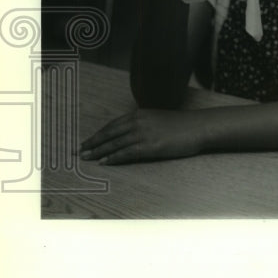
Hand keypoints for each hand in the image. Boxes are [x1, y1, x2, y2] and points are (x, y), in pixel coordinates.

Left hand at [80, 108, 206, 164]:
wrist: (199, 127)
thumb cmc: (182, 125)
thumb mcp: (159, 119)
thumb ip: (144, 124)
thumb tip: (131, 134)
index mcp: (140, 114)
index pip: (113, 125)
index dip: (98, 134)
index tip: (87, 141)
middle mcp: (138, 122)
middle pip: (109, 134)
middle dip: (92, 143)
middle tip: (79, 152)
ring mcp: (143, 134)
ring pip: (114, 144)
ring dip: (98, 151)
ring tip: (86, 158)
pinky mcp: (150, 146)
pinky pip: (126, 153)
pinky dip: (113, 158)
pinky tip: (104, 163)